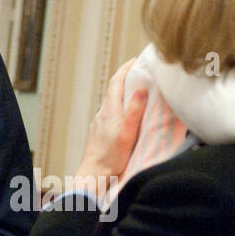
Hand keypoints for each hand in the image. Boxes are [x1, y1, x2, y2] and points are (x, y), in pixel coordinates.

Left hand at [74, 57, 145, 185]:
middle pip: (113, 90)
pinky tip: (125, 115)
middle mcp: (102, 113)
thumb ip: (134, 110)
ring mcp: (99, 123)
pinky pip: (109, 113)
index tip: (135, 60)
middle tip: (139, 72)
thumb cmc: (112, 157)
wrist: (94, 175)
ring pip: (111, 102)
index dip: (126, 69)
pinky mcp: (98, 132)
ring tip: (136, 92)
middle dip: (125, 78)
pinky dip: (119, 107)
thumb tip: (141, 87)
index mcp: (110, 110)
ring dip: (122, 93)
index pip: (116, 82)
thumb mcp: (128, 132)